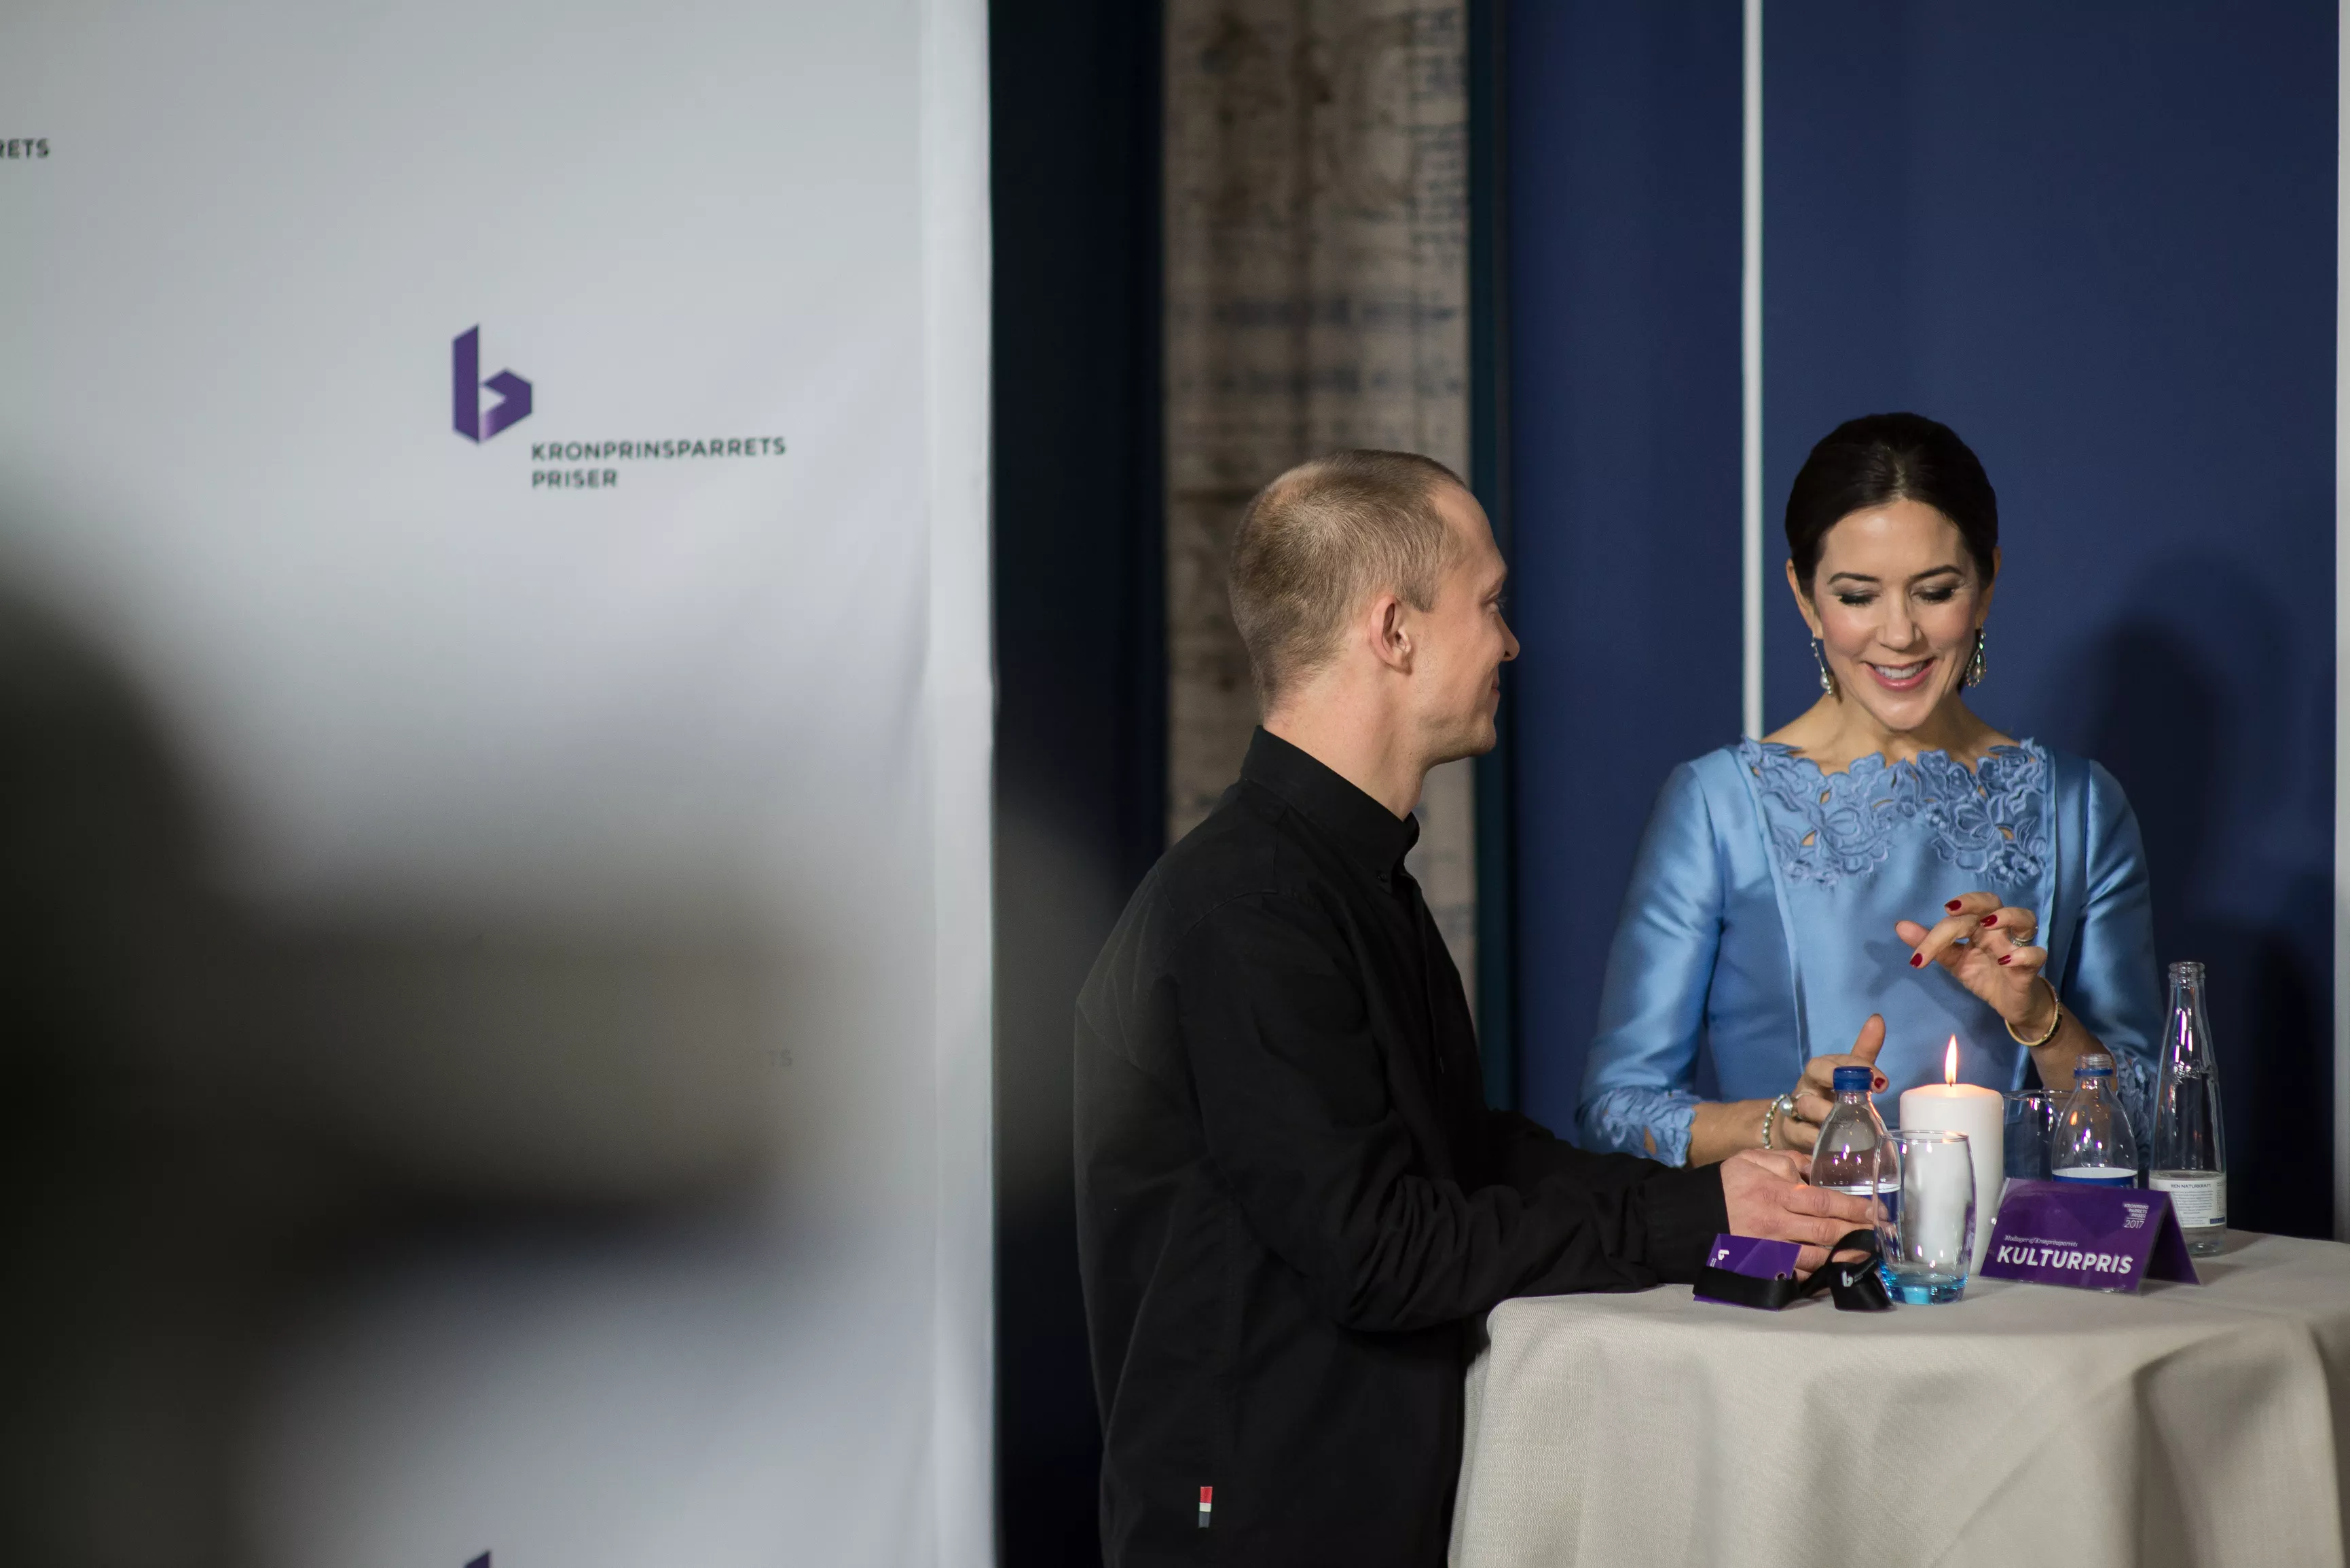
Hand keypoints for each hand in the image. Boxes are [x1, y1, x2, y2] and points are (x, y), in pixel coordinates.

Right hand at [1719, 1148, 1879, 1275]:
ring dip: (1847, 1257)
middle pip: (1826, 1231)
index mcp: (1773, 1193)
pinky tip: (1837, 1271)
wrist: (1690, 1217)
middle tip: (1881, 1233)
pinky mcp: (1763, 1268)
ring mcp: (1769, 1250)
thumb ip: (1785, 1161)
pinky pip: (1797, 1275)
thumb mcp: (1749, 1160)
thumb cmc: (1724, 1186)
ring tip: (1869, 1254)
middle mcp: (1774, 1223)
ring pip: (1817, 1257)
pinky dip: (1819, 1274)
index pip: (1823, 1201)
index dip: (1853, 1207)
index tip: (1876, 1211)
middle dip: (1858, 1232)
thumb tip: (1816, 1169)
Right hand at [1782, 1014, 1887, 1151]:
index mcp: (1821, 1070)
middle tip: (1864, 1093)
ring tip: (1849, 1121)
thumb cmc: (1825, 1098)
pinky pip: (1801, 1134)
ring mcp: (1797, 1108)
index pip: (1838, 1059)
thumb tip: (1877, 1019)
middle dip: (1837, 1076)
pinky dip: (1816, 1137)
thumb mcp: (1845, 1076)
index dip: (1860, 1066)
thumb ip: (1863, 1052)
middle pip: (1817, 1070)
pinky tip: (1833, 1142)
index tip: (1882, 1081)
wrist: (1792, 1128)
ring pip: (1808, 1104)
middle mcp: (1807, 1085)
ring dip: (1828, 1112)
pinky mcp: (1791, 1133)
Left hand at [1897, 892, 2054, 1034]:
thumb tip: (1900, 926)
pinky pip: (2037, 954)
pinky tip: (2006, 961)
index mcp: (1978, 927)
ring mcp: (2018, 946)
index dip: (1936, 933)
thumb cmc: (1985, 976)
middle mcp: (1999, 931)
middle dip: (1974, 900)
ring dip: (2007, 916)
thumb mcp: (1954, 961)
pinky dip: (2024, 954)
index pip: (1959, 917)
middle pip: (1993, 902)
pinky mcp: (2032, 968)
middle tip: (1951, 909)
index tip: (1917, 958)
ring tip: (1987, 925)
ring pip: (2025, 919)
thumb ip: (1931, 945)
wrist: (2013, 1005)